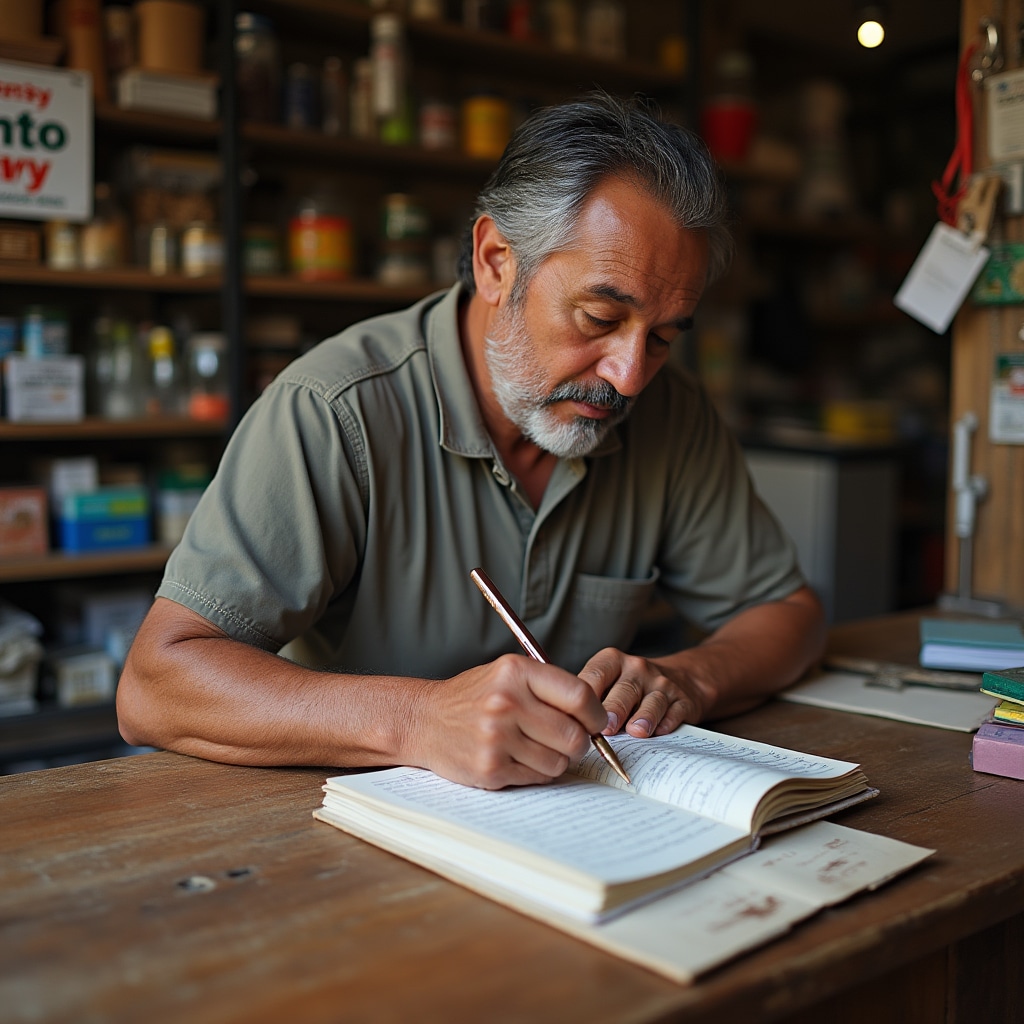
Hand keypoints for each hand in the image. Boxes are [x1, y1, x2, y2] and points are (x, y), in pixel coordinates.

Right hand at [410, 654, 608, 789]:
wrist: (424, 720)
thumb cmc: (474, 697)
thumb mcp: (507, 674)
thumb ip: (549, 687)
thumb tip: (598, 716)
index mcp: (515, 672)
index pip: (579, 696)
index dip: (596, 714)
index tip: (596, 722)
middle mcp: (506, 702)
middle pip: (574, 735)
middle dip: (580, 743)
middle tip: (570, 741)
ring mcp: (497, 738)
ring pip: (559, 762)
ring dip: (556, 760)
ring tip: (537, 748)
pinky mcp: (490, 768)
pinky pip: (537, 778)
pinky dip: (536, 772)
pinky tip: (518, 758)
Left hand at [578, 648, 708, 738]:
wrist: (679, 680)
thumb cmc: (630, 686)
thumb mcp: (607, 681)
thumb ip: (590, 697)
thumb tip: (570, 724)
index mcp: (612, 661)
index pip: (596, 674)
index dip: (586, 697)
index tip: (578, 716)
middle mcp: (638, 669)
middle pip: (624, 690)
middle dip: (614, 709)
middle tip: (605, 728)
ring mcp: (662, 684)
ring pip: (652, 701)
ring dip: (644, 717)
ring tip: (636, 732)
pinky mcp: (682, 701)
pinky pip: (675, 711)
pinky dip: (668, 722)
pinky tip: (662, 731)